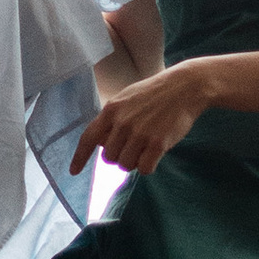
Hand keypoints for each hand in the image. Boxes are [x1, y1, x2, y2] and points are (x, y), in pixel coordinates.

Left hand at [72, 61, 209, 177]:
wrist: (186, 87)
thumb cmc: (155, 93)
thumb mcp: (127, 98)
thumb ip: (112, 119)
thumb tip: (101, 143)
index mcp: (111, 110)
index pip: (89, 138)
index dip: (79, 157)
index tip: (73, 172)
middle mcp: (122, 123)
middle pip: (109, 158)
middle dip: (120, 156)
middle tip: (135, 144)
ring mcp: (140, 133)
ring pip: (125, 166)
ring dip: (135, 161)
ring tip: (147, 145)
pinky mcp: (157, 144)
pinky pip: (144, 169)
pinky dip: (149, 166)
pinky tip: (156, 153)